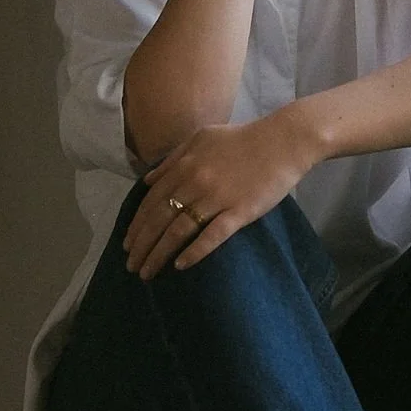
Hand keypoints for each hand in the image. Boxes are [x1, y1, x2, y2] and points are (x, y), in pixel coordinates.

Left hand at [126, 112, 309, 278]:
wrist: (283, 141)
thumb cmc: (242, 138)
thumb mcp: (201, 138)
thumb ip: (173, 159)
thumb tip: (147, 181)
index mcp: (184, 165)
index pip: (151, 201)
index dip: (136, 225)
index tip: (127, 245)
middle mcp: (195, 182)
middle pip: (159, 219)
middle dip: (141, 246)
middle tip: (131, 266)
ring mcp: (217, 198)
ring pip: (179, 231)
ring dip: (159, 254)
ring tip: (148, 272)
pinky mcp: (240, 211)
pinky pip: (212, 235)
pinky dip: (194, 251)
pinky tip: (181, 265)